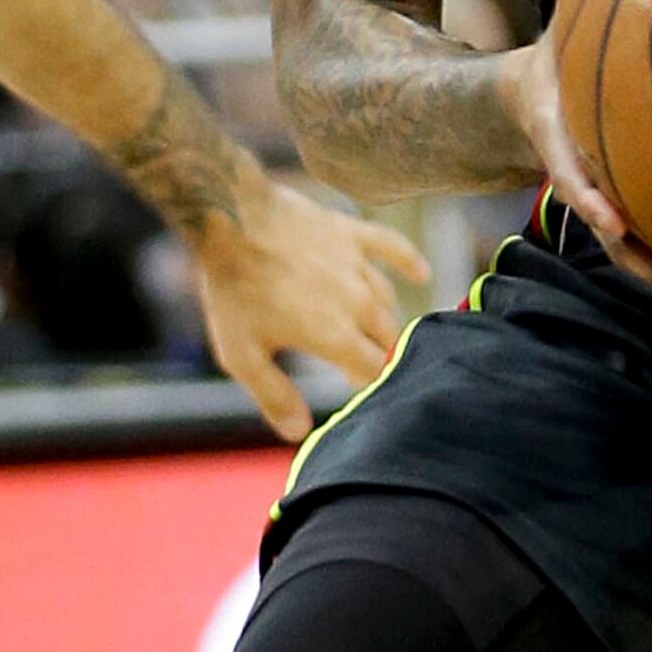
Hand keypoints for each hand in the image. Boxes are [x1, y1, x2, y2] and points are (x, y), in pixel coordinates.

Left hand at [191, 179, 429, 440]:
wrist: (231, 218)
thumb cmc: (233, 289)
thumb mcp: (243, 354)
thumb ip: (274, 395)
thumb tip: (299, 433)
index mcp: (336, 335)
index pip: (375, 370)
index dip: (371, 385)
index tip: (359, 391)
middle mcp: (357, 302)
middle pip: (387, 338)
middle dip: (378, 355)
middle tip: (361, 367)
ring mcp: (358, 265)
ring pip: (386, 300)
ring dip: (383, 319)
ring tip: (374, 333)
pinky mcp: (351, 232)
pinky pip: (392, 247)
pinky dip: (409, 261)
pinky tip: (421, 272)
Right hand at [499, 0, 651, 313]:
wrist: (540, 103)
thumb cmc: (563, 55)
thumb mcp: (562, 16)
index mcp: (565, 144)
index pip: (572, 176)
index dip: (587, 197)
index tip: (609, 215)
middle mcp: (595, 190)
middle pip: (626, 246)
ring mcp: (622, 209)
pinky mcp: (648, 214)